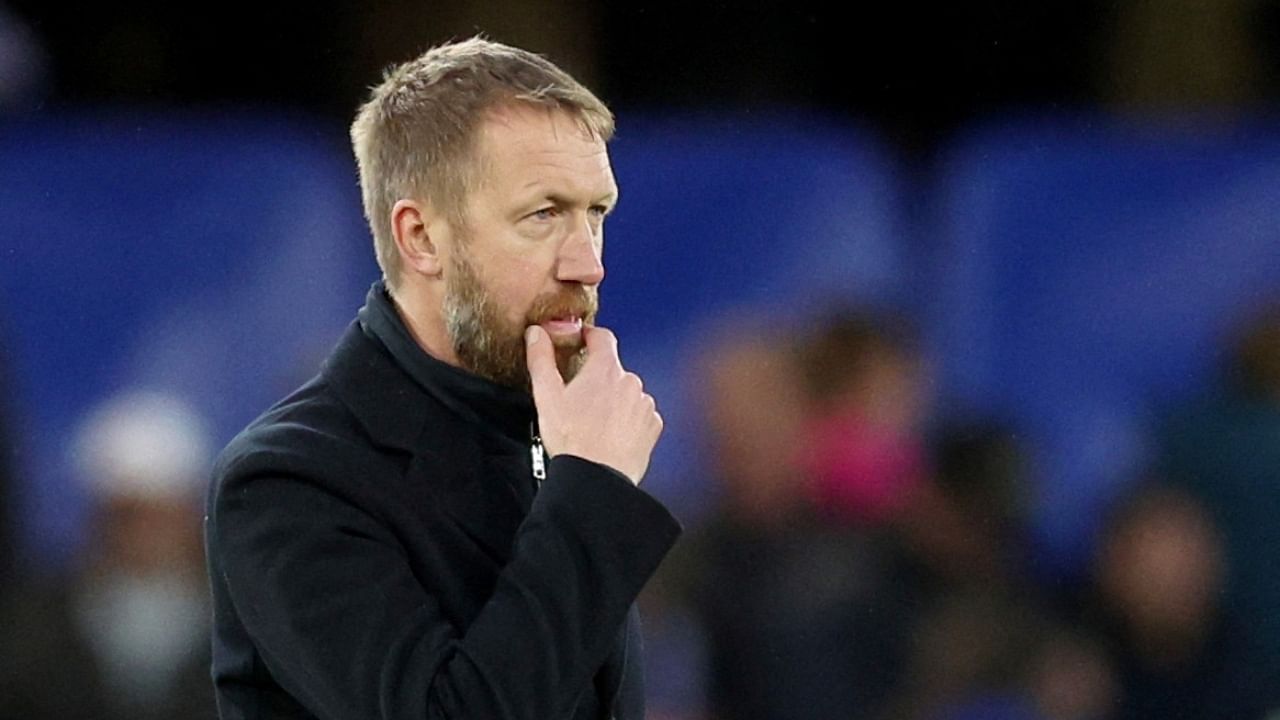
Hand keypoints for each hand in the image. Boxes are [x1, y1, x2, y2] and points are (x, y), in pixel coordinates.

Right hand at [525, 324, 661, 484]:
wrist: (597, 478)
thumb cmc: (572, 440)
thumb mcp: (546, 395)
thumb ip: (541, 358)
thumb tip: (537, 334)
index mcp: (605, 369)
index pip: (603, 337)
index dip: (590, 336)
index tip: (583, 341)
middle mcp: (630, 382)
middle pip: (613, 370)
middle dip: (598, 380)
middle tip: (579, 401)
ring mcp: (644, 404)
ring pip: (627, 394)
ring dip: (614, 402)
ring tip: (595, 424)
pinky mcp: (652, 426)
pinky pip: (640, 415)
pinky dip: (628, 421)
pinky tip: (611, 435)